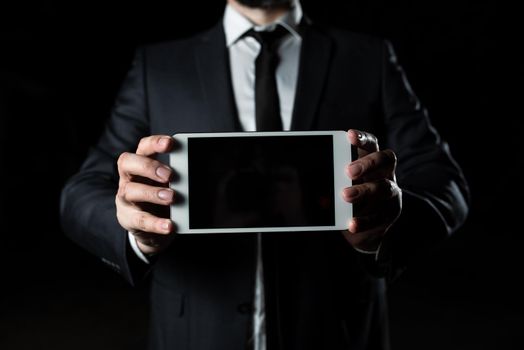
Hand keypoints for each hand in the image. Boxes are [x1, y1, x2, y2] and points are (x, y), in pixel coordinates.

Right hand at [116, 135, 175, 254]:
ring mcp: (125, 198)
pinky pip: (139, 220)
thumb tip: (201, 173)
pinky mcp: (128, 219)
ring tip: (172, 198)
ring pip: (130, 191)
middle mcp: (129, 178)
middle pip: (127, 163)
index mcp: (141, 164)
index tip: (170, 143)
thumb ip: (180, 177)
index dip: (154, 143)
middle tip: (169, 174)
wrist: (153, 229)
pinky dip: (155, 223)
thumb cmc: (161, 199)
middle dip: (148, 167)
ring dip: (153, 193)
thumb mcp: (170, 185)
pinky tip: (169, 225)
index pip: (143, 147)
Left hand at [341, 129, 401, 251]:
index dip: (362, 139)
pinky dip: (365, 220)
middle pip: (384, 160)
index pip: (371, 144)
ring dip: (364, 190)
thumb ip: (331, 180)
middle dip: (367, 164)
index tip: (349, 135)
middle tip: (348, 171)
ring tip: (345, 195)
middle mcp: (385, 173)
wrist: (360, 227)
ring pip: (385, 187)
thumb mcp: (338, 185)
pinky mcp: (390, 213)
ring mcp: (391, 193)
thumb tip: (309, 181)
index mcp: (371, 160)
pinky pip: (380, 216)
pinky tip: (351, 223)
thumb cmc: (347, 197)